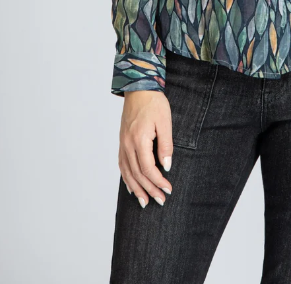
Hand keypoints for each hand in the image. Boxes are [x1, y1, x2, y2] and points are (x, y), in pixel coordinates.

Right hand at [119, 90, 173, 208]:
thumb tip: (166, 166)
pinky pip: (122, 164)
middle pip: (137, 174)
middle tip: (160, 201)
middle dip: (149, 189)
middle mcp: (128, 144)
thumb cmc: (154, 103)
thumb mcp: (165, 122)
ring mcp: (123, 143)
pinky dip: (126, 178)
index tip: (168, 189)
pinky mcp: (122, 141)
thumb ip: (165, 145)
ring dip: (136, 188)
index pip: (148, 168)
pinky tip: (131, 186)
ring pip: (127, 172)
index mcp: (139, 139)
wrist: (138, 88)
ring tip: (144, 202)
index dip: (158, 182)